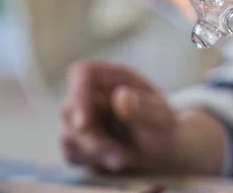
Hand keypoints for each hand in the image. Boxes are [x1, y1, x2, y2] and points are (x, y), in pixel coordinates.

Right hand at [61, 60, 226, 173]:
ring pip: (68, 135)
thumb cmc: (164, 127)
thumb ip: (141, 108)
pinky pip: (72, 152)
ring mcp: (86, 116)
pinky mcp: (80, 139)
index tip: (84, 124)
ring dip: (94, 153)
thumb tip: (120, 96)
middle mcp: (96, 94)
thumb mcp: (161, 119)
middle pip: (70, 109)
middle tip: (119, 156)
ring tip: (124, 159)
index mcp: (116, 78)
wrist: (164, 149)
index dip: (77, 93)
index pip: (83, 73)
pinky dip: (92, 161)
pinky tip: (115, 160)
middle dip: (92, 139)